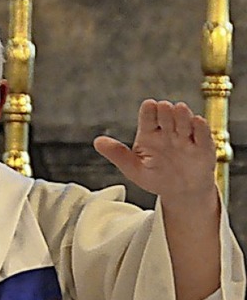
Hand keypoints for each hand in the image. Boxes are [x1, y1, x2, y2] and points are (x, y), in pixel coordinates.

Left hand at [93, 99, 216, 201]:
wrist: (180, 193)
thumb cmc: (156, 178)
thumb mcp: (134, 169)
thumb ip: (117, 154)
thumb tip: (97, 141)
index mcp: (149, 134)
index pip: (148, 117)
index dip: (149, 111)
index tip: (148, 106)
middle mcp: (168, 131)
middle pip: (166, 116)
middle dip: (165, 111)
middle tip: (163, 108)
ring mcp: (185, 137)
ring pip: (184, 121)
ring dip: (182, 115)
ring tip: (179, 109)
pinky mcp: (202, 146)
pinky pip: (202, 134)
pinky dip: (200, 128)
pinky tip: (197, 122)